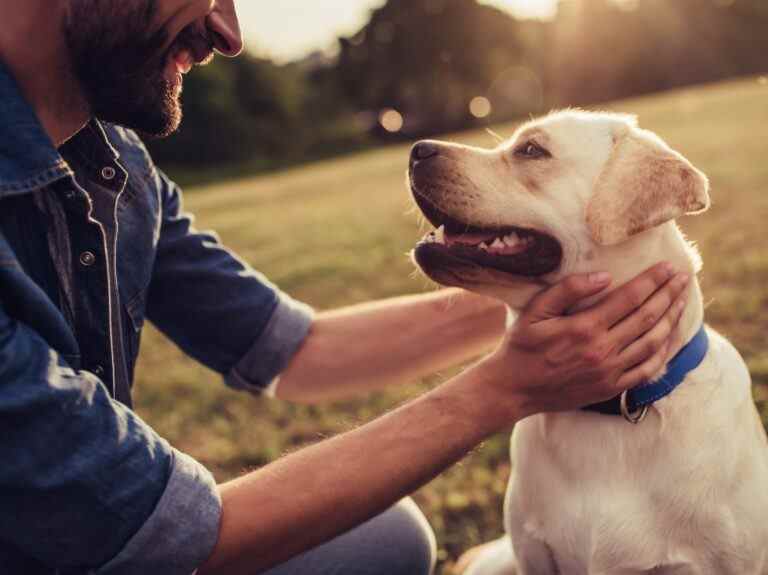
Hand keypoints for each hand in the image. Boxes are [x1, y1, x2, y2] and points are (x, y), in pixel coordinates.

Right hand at [477, 262, 689, 420]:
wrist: (514, 389)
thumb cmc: (521, 346)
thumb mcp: (535, 311)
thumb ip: (567, 290)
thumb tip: (604, 276)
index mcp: (584, 328)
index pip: (630, 298)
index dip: (652, 280)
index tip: (668, 267)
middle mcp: (602, 350)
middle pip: (648, 317)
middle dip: (669, 295)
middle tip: (683, 278)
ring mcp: (609, 372)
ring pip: (653, 342)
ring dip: (671, 320)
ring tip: (681, 302)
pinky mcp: (611, 388)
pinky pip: (646, 370)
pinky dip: (663, 352)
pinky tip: (669, 338)